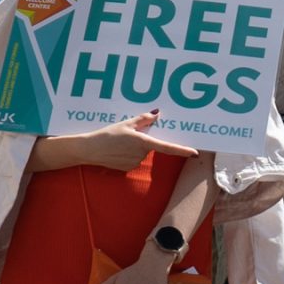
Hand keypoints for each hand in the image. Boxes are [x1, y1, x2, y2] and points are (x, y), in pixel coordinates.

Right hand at [70, 111, 192, 170]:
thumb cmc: (107, 135)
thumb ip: (143, 119)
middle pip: (151, 146)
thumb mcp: (125, 124)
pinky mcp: (128, 168)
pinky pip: (134, 159)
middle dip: (144, 140)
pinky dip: (129, 154)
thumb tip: (157, 114)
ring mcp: (135, 163)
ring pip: (142, 153)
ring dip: (136, 147)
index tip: (194, 152)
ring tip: (120, 142)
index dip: (182, 150)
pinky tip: (117, 150)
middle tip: (128, 135)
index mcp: (142, 142)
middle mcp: (141, 155)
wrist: (90, 150)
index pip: (167, 147)